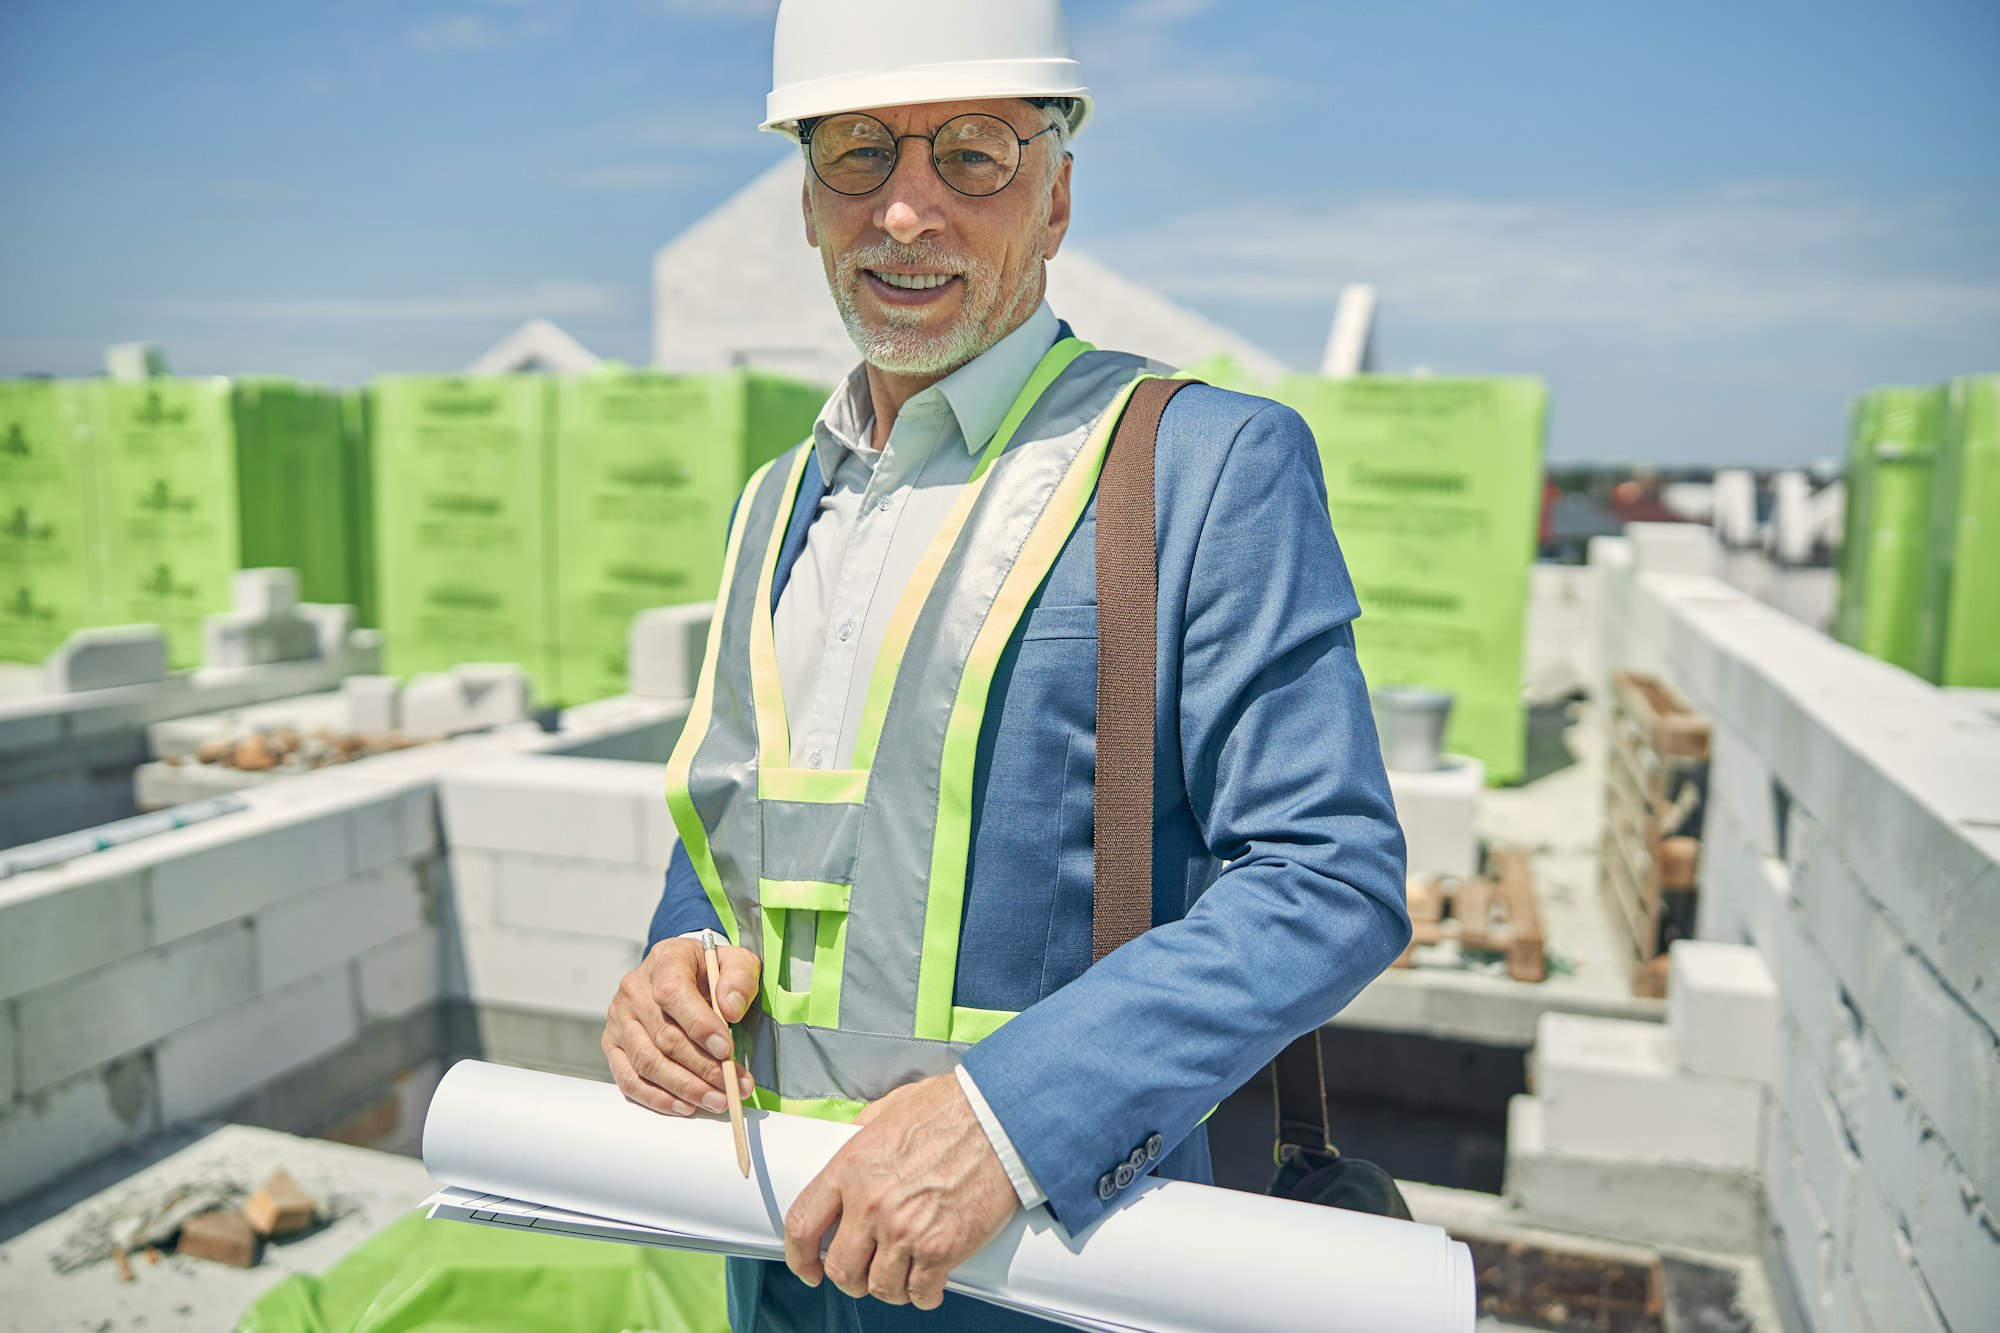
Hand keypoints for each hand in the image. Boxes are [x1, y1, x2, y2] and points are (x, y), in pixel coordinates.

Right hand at [602, 937, 757, 1115]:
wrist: (683, 971)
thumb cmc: (710, 970)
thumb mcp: (735, 961)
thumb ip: (739, 979)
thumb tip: (730, 1010)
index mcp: (664, 961)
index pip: (673, 994)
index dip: (700, 1025)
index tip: (726, 1050)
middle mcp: (634, 990)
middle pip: (664, 1037)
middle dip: (703, 1068)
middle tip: (732, 1087)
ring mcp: (619, 1019)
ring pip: (647, 1063)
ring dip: (684, 1088)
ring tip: (717, 1100)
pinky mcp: (613, 1044)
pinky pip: (629, 1079)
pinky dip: (657, 1098)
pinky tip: (685, 1106)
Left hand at [783, 1073, 1019, 1309]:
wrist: (1000, 1120)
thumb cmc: (951, 1109)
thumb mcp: (890, 1109)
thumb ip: (861, 1133)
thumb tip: (849, 1145)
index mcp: (851, 1168)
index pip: (803, 1224)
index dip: (799, 1256)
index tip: (808, 1268)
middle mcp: (872, 1204)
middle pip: (841, 1269)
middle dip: (851, 1277)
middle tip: (865, 1272)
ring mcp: (906, 1231)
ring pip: (881, 1288)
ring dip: (889, 1287)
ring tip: (902, 1274)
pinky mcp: (942, 1250)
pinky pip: (921, 1293)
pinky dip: (924, 1294)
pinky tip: (929, 1282)